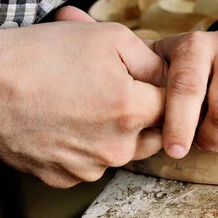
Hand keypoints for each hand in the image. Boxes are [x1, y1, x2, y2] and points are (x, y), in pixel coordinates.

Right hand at [0, 7, 165, 187]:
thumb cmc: (41, 55)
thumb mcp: (108, 38)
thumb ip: (152, 61)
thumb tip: (171, 78)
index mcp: (131, 111)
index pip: (176, 107)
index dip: (166, 90)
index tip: (152, 80)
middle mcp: (115, 148)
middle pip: (155, 134)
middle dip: (148, 115)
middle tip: (121, 91)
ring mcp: (88, 168)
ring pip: (125, 151)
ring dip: (119, 132)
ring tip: (90, 103)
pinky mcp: (64, 179)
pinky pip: (93, 163)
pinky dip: (89, 146)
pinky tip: (69, 122)